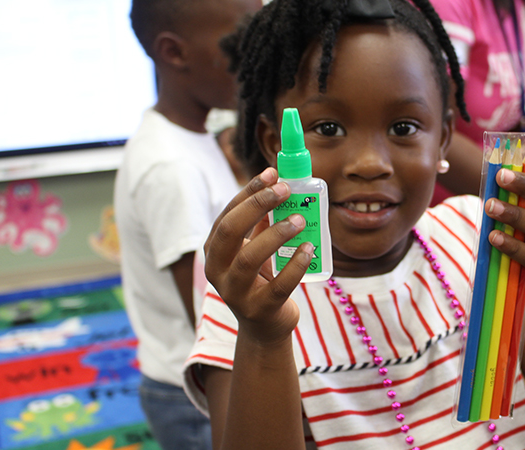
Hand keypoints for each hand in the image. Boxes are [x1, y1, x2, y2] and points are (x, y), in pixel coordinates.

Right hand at [203, 168, 312, 344]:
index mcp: (215, 251)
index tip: (272, 174)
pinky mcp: (259, 309)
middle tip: (285, 189)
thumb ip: (260, 222)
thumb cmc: (260, 279)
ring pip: (249, 258)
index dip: (248, 192)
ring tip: (300, 219)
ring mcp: (235, 293)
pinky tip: (309, 248)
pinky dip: (295, 265)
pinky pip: (278, 285)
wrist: (264, 327)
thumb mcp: (254, 249)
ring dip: (276, 234)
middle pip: (229, 231)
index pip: (227, 214)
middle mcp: (217, 271)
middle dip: (257, 205)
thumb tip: (278, 183)